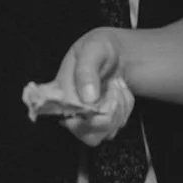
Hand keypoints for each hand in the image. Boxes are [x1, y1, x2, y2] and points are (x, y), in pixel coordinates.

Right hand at [23, 28, 133, 146]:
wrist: (117, 53)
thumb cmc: (99, 49)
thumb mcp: (94, 48)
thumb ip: (86, 70)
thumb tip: (87, 98)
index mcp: (58, 91)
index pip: (59, 115)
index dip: (78, 118)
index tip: (95, 103)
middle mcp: (70, 109)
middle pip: (83, 132)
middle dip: (105, 113)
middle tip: (112, 88)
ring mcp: (87, 118)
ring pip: (102, 133)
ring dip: (117, 109)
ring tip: (116, 87)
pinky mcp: (102, 122)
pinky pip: (115, 128)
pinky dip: (124, 110)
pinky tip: (120, 93)